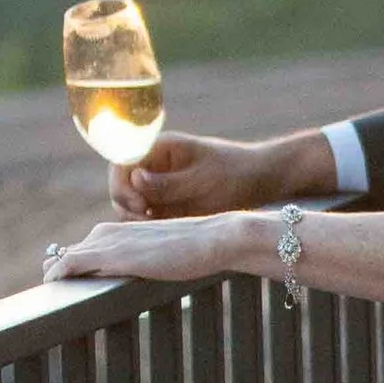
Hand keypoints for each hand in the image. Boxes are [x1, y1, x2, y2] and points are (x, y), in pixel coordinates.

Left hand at [45, 214, 243, 287]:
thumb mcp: (161, 253)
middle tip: (49, 295)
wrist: (211, 239)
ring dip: (54, 275)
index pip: (81, 251)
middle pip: (68, 255)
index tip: (64, 285)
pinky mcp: (111, 256)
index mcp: (116, 230)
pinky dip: (57, 274)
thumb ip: (143, 262)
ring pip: (64, 259)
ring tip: (45, 296)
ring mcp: (107, 243)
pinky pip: (70, 263)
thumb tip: (141, 277)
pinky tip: (51, 286)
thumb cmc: (195, 249)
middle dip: (57, 273)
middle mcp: (105, 232)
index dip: (69, 269)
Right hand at [108, 126, 336, 217]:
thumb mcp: (204, 180)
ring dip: (134, 218)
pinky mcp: (167, 205)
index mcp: (159, 148)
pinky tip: (162, 234)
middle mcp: (153, 165)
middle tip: (147, 220)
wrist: (263, 181)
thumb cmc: (237, 174)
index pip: (121, 161)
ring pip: (129, 204)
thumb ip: (169, 183)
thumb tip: (135, 179)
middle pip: (120, 185)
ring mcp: (159, 186)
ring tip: (155, 228)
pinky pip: (146, 217)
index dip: (121, 183)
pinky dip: (147, 226)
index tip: (139, 204)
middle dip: (126, 204)